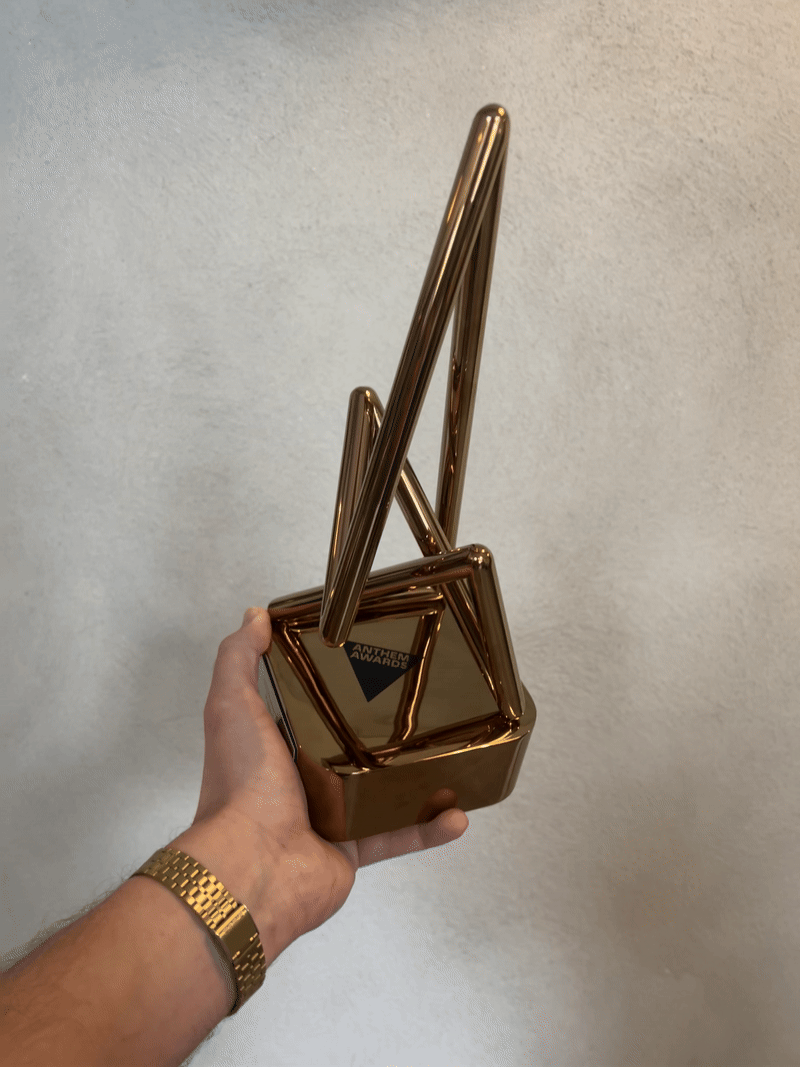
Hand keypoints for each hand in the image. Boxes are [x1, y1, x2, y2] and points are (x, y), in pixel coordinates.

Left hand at [190, 607, 468, 944]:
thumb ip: (238, 659)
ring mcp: (329, 815)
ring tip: (448, 754)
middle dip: (381, 729)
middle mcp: (301, 779)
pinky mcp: (352, 848)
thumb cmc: (240, 785)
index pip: (307, 706)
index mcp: (276, 743)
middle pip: (349, 746)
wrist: (253, 866)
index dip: (331, 683)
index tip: (367, 658)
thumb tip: (253, 617)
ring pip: (380, 791)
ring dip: (414, 778)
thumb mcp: (231, 705)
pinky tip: (456, 815)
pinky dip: (428, 828)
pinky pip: (398, 835)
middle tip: (421, 702)